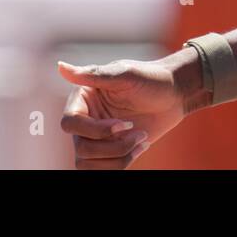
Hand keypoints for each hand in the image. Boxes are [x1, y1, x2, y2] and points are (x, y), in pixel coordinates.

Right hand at [57, 55, 192, 168]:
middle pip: (81, 149)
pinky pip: (103, 169)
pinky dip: (121, 164)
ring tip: (141, 140)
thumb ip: (93, 74)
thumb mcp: (125, 74)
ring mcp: (97, 138)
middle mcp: (86, 120)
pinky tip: (142, 147)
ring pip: (88, 164)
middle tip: (138, 133)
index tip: (124, 124)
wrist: (176, 94)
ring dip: (117, 158)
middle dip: (112, 147)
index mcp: (83, 99)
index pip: (70, 124)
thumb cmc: (151, 79)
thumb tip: (60, 67)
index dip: (95, 130)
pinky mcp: (111, 150)